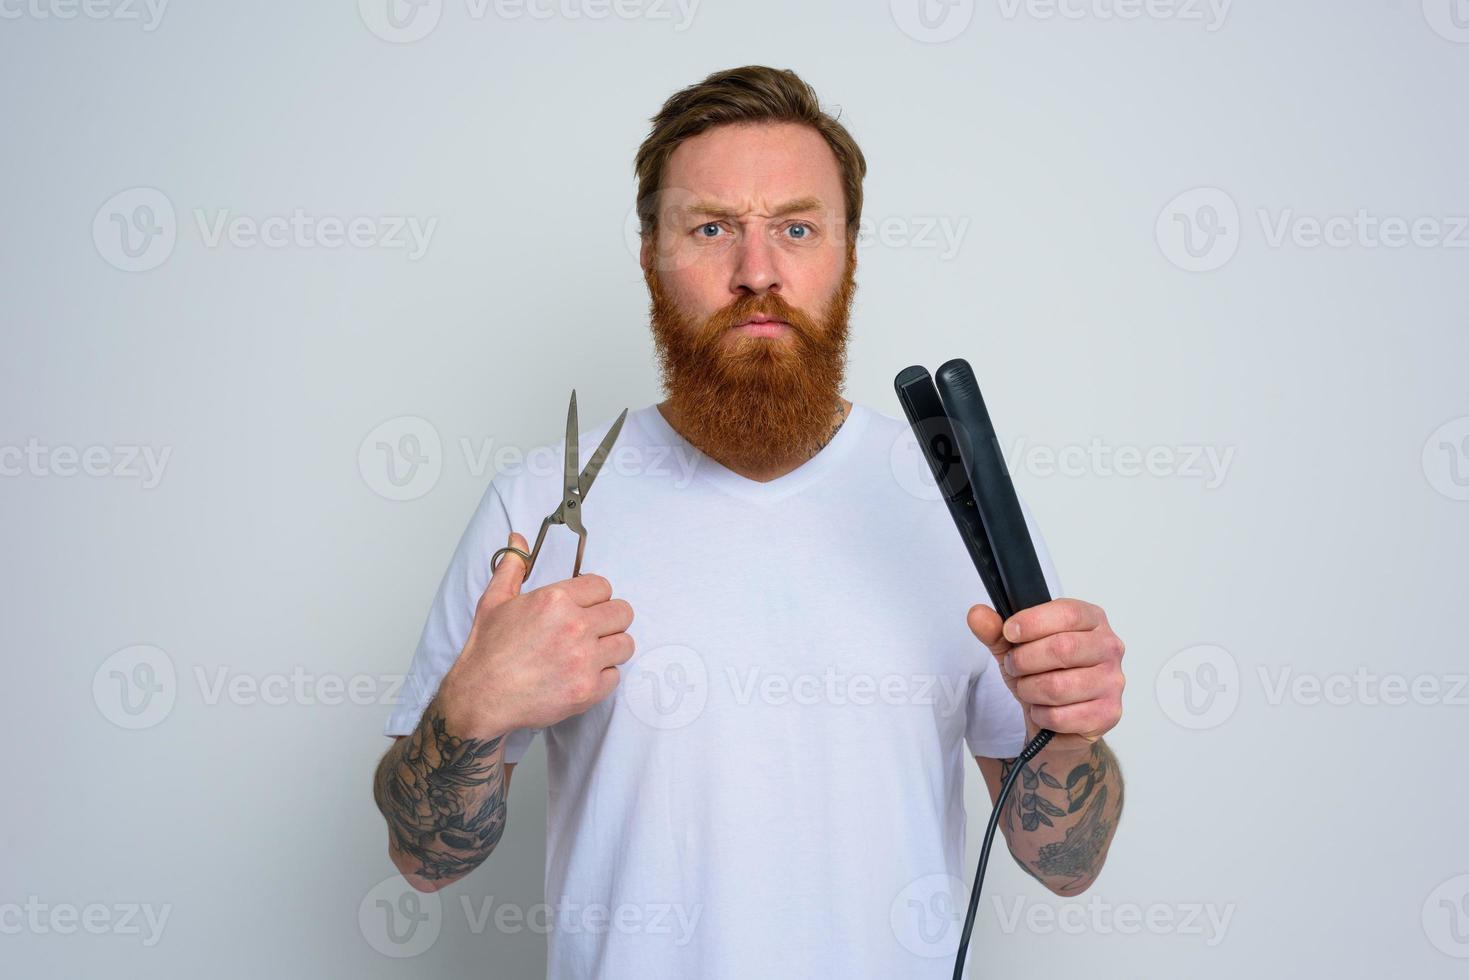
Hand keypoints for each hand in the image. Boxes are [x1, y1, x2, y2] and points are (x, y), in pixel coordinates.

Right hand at [436, 532, 636, 738]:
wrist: (481, 698)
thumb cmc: (487, 653)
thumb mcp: (494, 601)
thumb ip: (513, 566)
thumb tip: (518, 540)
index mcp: (555, 600)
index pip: (603, 586)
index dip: (594, 596)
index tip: (585, 606)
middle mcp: (575, 627)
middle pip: (623, 612)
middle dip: (610, 619)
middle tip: (591, 629)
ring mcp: (584, 660)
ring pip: (625, 644)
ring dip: (610, 647)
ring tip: (588, 652)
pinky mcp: (588, 689)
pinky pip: (615, 676)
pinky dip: (602, 677)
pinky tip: (580, 675)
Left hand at [967, 598, 1124, 754]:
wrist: (1059, 722)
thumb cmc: (1043, 675)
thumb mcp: (1016, 648)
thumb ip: (996, 630)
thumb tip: (978, 614)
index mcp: (1092, 620)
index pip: (1068, 613)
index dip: (1032, 622)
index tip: (1009, 632)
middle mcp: (1109, 648)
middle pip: (1062, 648)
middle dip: (1024, 660)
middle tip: (1014, 666)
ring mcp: (1113, 682)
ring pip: (1058, 686)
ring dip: (1029, 690)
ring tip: (1027, 688)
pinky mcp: (1108, 714)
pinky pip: (1061, 716)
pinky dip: (1040, 715)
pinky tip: (1042, 710)